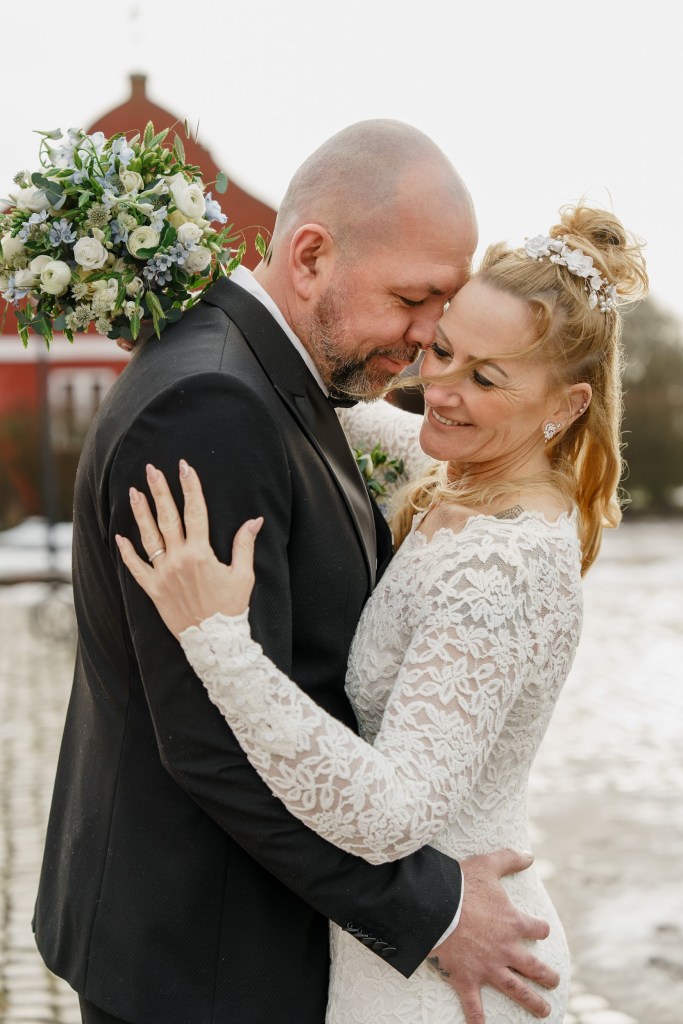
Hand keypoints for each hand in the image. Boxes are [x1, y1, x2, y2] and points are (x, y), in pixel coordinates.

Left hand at [115, 460, 262, 636]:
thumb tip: (254, 520)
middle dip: (160, 491)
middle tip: (151, 470)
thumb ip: (244, 544)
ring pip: (149, 537)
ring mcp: (163, 574)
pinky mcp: (153, 590)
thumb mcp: (243, 575)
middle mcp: (178, 559)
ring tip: (134, 492)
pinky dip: (127, 553)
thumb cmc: (231, 608)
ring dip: (141, 513)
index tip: (185, 468)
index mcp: (200, 553)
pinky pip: (136, 569)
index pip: (195, 512)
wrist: (214, 642)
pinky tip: (119, 537)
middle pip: (167, 517)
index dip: (190, 487)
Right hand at [428, 849, 558, 1022]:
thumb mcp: (488, 864)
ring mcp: (488, 967)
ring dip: (531, 1002)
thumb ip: (510, 859)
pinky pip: (474, 1004)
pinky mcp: (467, 978)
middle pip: (534, 966)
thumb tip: (530, 855)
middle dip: (546, 975)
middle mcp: (506, 949)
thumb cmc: (461, 883)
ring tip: (544, 1012)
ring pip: (515, 988)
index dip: (539, 929)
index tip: (539, 931)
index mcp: (513, 922)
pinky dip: (477, 1019)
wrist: (434, 905)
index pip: (537, 929)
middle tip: (554, 981)